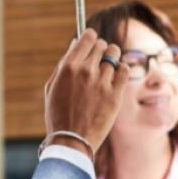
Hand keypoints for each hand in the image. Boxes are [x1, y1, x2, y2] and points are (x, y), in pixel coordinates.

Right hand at [43, 29, 129, 153]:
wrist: (71, 141)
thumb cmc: (59, 114)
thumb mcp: (53, 87)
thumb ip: (64, 64)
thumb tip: (75, 44)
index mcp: (69, 67)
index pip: (87, 37)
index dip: (91, 38)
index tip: (92, 42)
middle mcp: (86, 71)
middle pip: (102, 45)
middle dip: (101, 49)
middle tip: (99, 59)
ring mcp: (102, 82)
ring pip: (115, 55)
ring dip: (112, 58)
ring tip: (108, 68)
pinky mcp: (115, 94)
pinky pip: (125, 70)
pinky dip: (122, 69)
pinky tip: (116, 76)